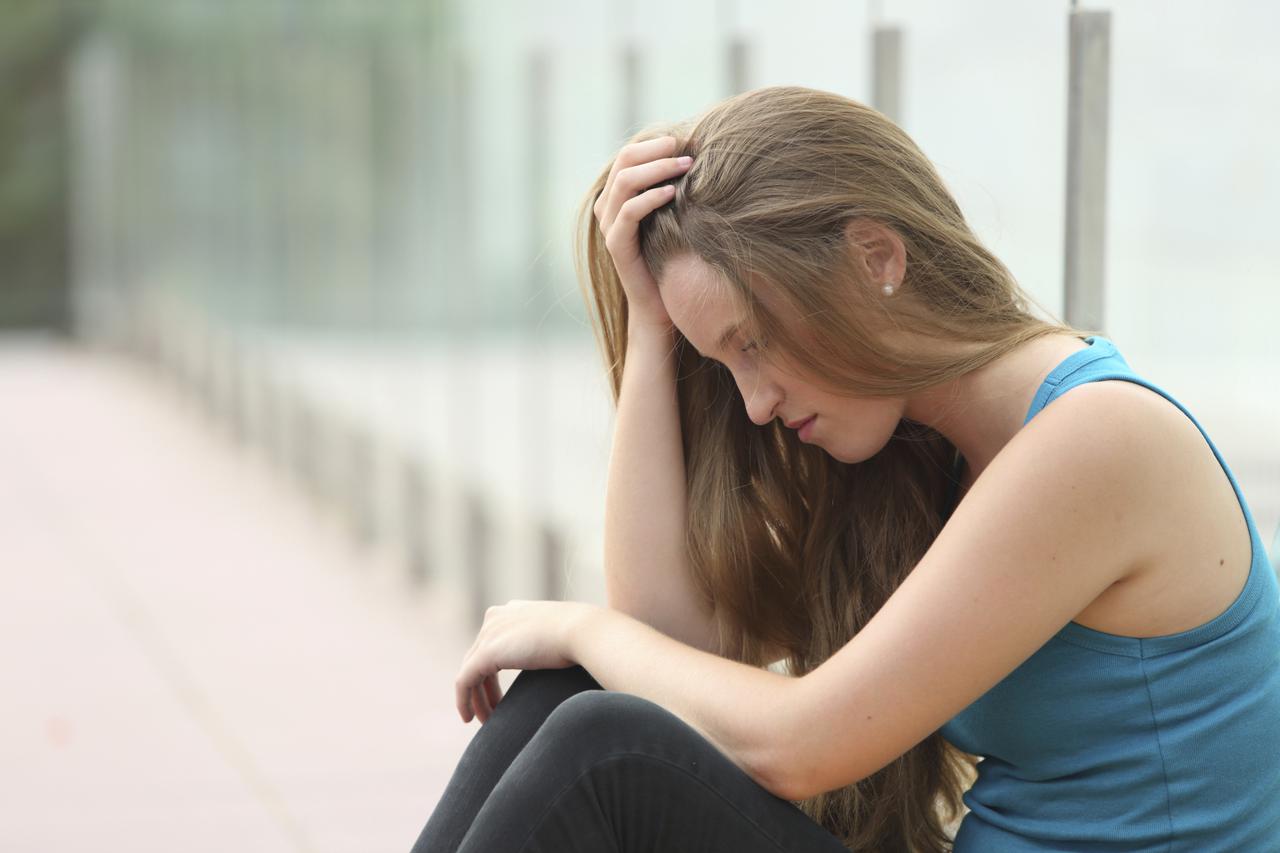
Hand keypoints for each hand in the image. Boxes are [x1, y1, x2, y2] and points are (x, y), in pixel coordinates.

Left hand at [454, 600, 598, 723]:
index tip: (501, 694)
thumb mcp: (564, 636)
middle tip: (492, 713)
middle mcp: (496, 617)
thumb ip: (552, 644)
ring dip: (475, 698)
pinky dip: (463, 701)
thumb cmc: (585, 637)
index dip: (492, 670)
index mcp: (514, 610)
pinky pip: (464, 681)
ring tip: (485, 720)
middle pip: (478, 658)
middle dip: (483, 687)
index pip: (493, 642)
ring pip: (469, 672)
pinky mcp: (486, 653)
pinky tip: (470, 718)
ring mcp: (489, 633)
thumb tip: (560, 659)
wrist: (585, 632)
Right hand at [591, 135, 693, 332]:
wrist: (662, 307)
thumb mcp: (677, 216)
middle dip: (656, 150)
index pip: (629, 155)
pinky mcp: (616, 246)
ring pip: (624, 182)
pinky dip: (650, 197)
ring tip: (686, 165)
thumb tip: (699, 155)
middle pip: (623, 161)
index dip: (655, 143)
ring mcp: (609, 227)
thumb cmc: (675, 259)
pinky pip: (628, 212)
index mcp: (619, 197)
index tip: (686, 139)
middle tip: (686, 147)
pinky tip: (674, 192)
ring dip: (656, 169)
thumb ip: (676, 188)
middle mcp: (608, 208)